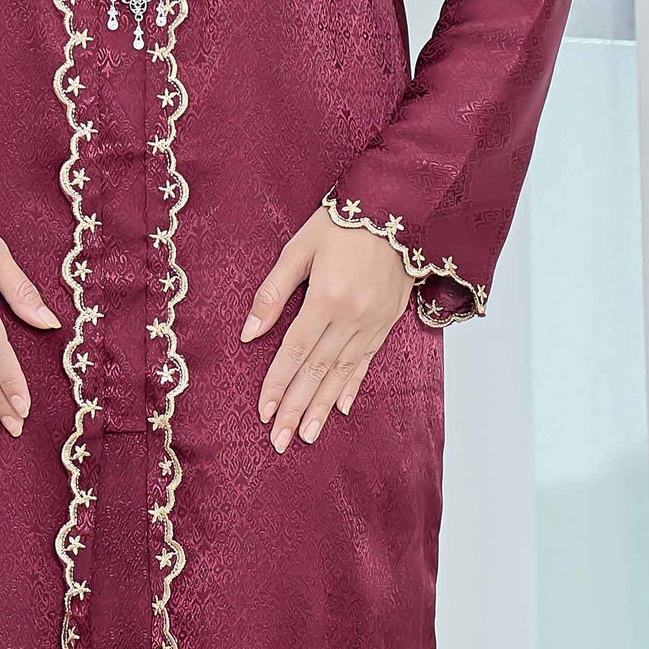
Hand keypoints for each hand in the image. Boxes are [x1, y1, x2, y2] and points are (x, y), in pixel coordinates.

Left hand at [243, 207, 415, 450]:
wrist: (400, 208)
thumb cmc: (343, 223)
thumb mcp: (299, 248)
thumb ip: (273, 292)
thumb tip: (249, 332)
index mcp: (326, 298)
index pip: (294, 352)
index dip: (276, 384)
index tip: (262, 412)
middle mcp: (352, 317)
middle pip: (316, 371)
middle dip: (295, 408)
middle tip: (279, 440)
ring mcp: (373, 323)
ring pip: (341, 373)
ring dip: (321, 407)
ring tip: (305, 435)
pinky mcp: (388, 323)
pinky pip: (367, 361)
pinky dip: (352, 386)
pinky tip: (339, 408)